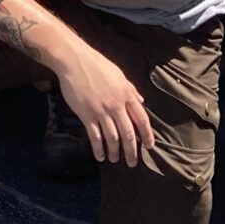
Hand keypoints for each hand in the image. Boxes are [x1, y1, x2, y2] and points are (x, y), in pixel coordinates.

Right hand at [55, 48, 154, 166]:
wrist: (75, 61)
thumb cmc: (97, 65)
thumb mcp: (119, 74)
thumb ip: (131, 89)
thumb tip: (142, 100)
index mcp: (126, 94)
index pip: (141, 119)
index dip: (147, 135)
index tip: (150, 147)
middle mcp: (116, 105)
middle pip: (128, 133)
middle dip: (132, 151)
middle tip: (133, 162)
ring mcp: (101, 111)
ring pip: (112, 137)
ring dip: (115, 151)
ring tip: (115, 160)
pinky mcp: (87, 115)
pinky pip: (95, 136)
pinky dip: (99, 148)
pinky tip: (100, 156)